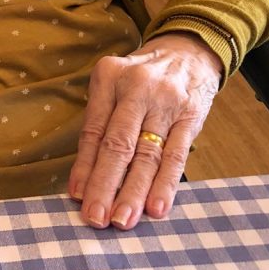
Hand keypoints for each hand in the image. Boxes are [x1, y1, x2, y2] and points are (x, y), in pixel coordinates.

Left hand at [67, 32, 221, 229]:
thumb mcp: (114, 83)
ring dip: (134, 191)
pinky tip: (156, 207)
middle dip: (105, 184)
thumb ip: (101, 120)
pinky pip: (176, 155)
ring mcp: (166, 102)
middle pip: (118, 144)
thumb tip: (84, 177)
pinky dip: (165, 184)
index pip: (93, 129)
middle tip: (96, 218)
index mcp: (109, 77)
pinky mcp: (191, 116)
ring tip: (123, 219)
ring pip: (147, 154)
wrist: (187, 50)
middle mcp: (136, 87)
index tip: (78, 197)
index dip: (85, 166)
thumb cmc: (141, 76)